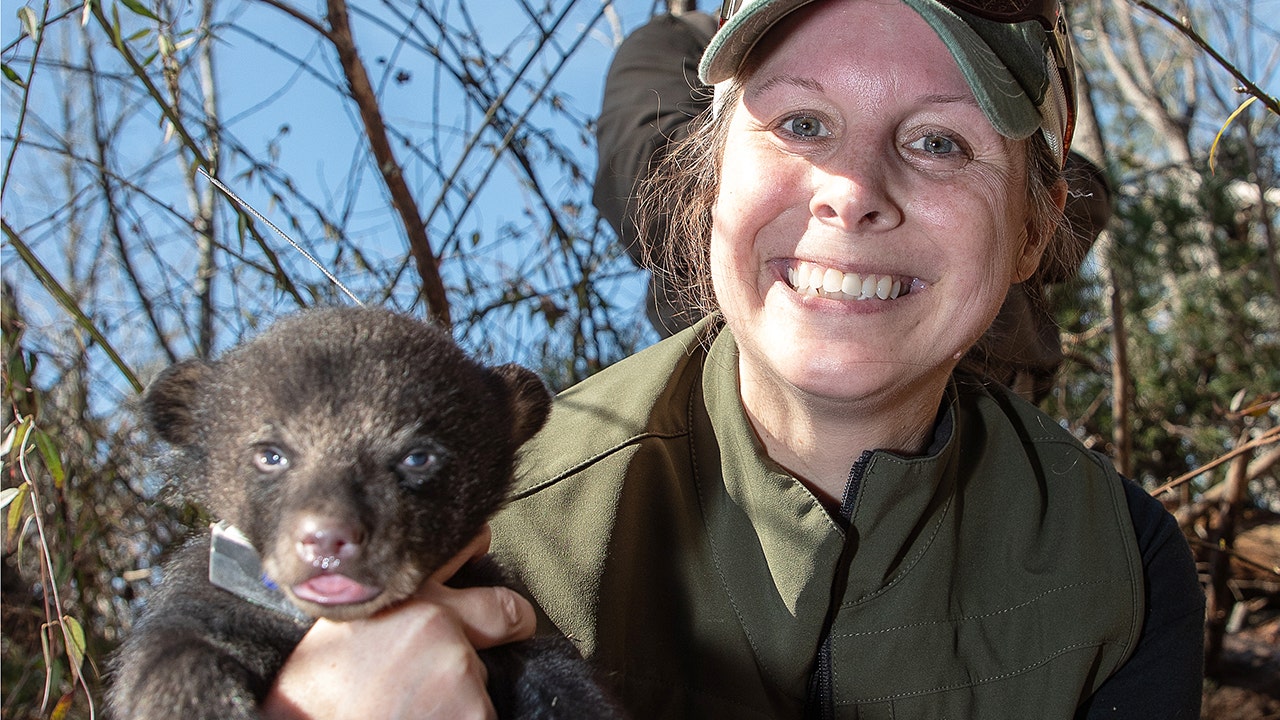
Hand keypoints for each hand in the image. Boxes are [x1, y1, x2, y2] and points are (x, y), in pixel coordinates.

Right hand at [261, 526, 535, 719]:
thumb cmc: (309, 700)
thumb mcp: (336, 632)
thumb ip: (381, 611)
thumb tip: (401, 610)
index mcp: (393, 595)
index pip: (456, 548)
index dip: (476, 548)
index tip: (483, 547)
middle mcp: (432, 621)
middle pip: (506, 608)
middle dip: (512, 621)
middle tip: (513, 628)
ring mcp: (457, 666)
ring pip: (485, 677)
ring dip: (463, 695)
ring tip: (416, 708)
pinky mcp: (473, 710)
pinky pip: (483, 715)